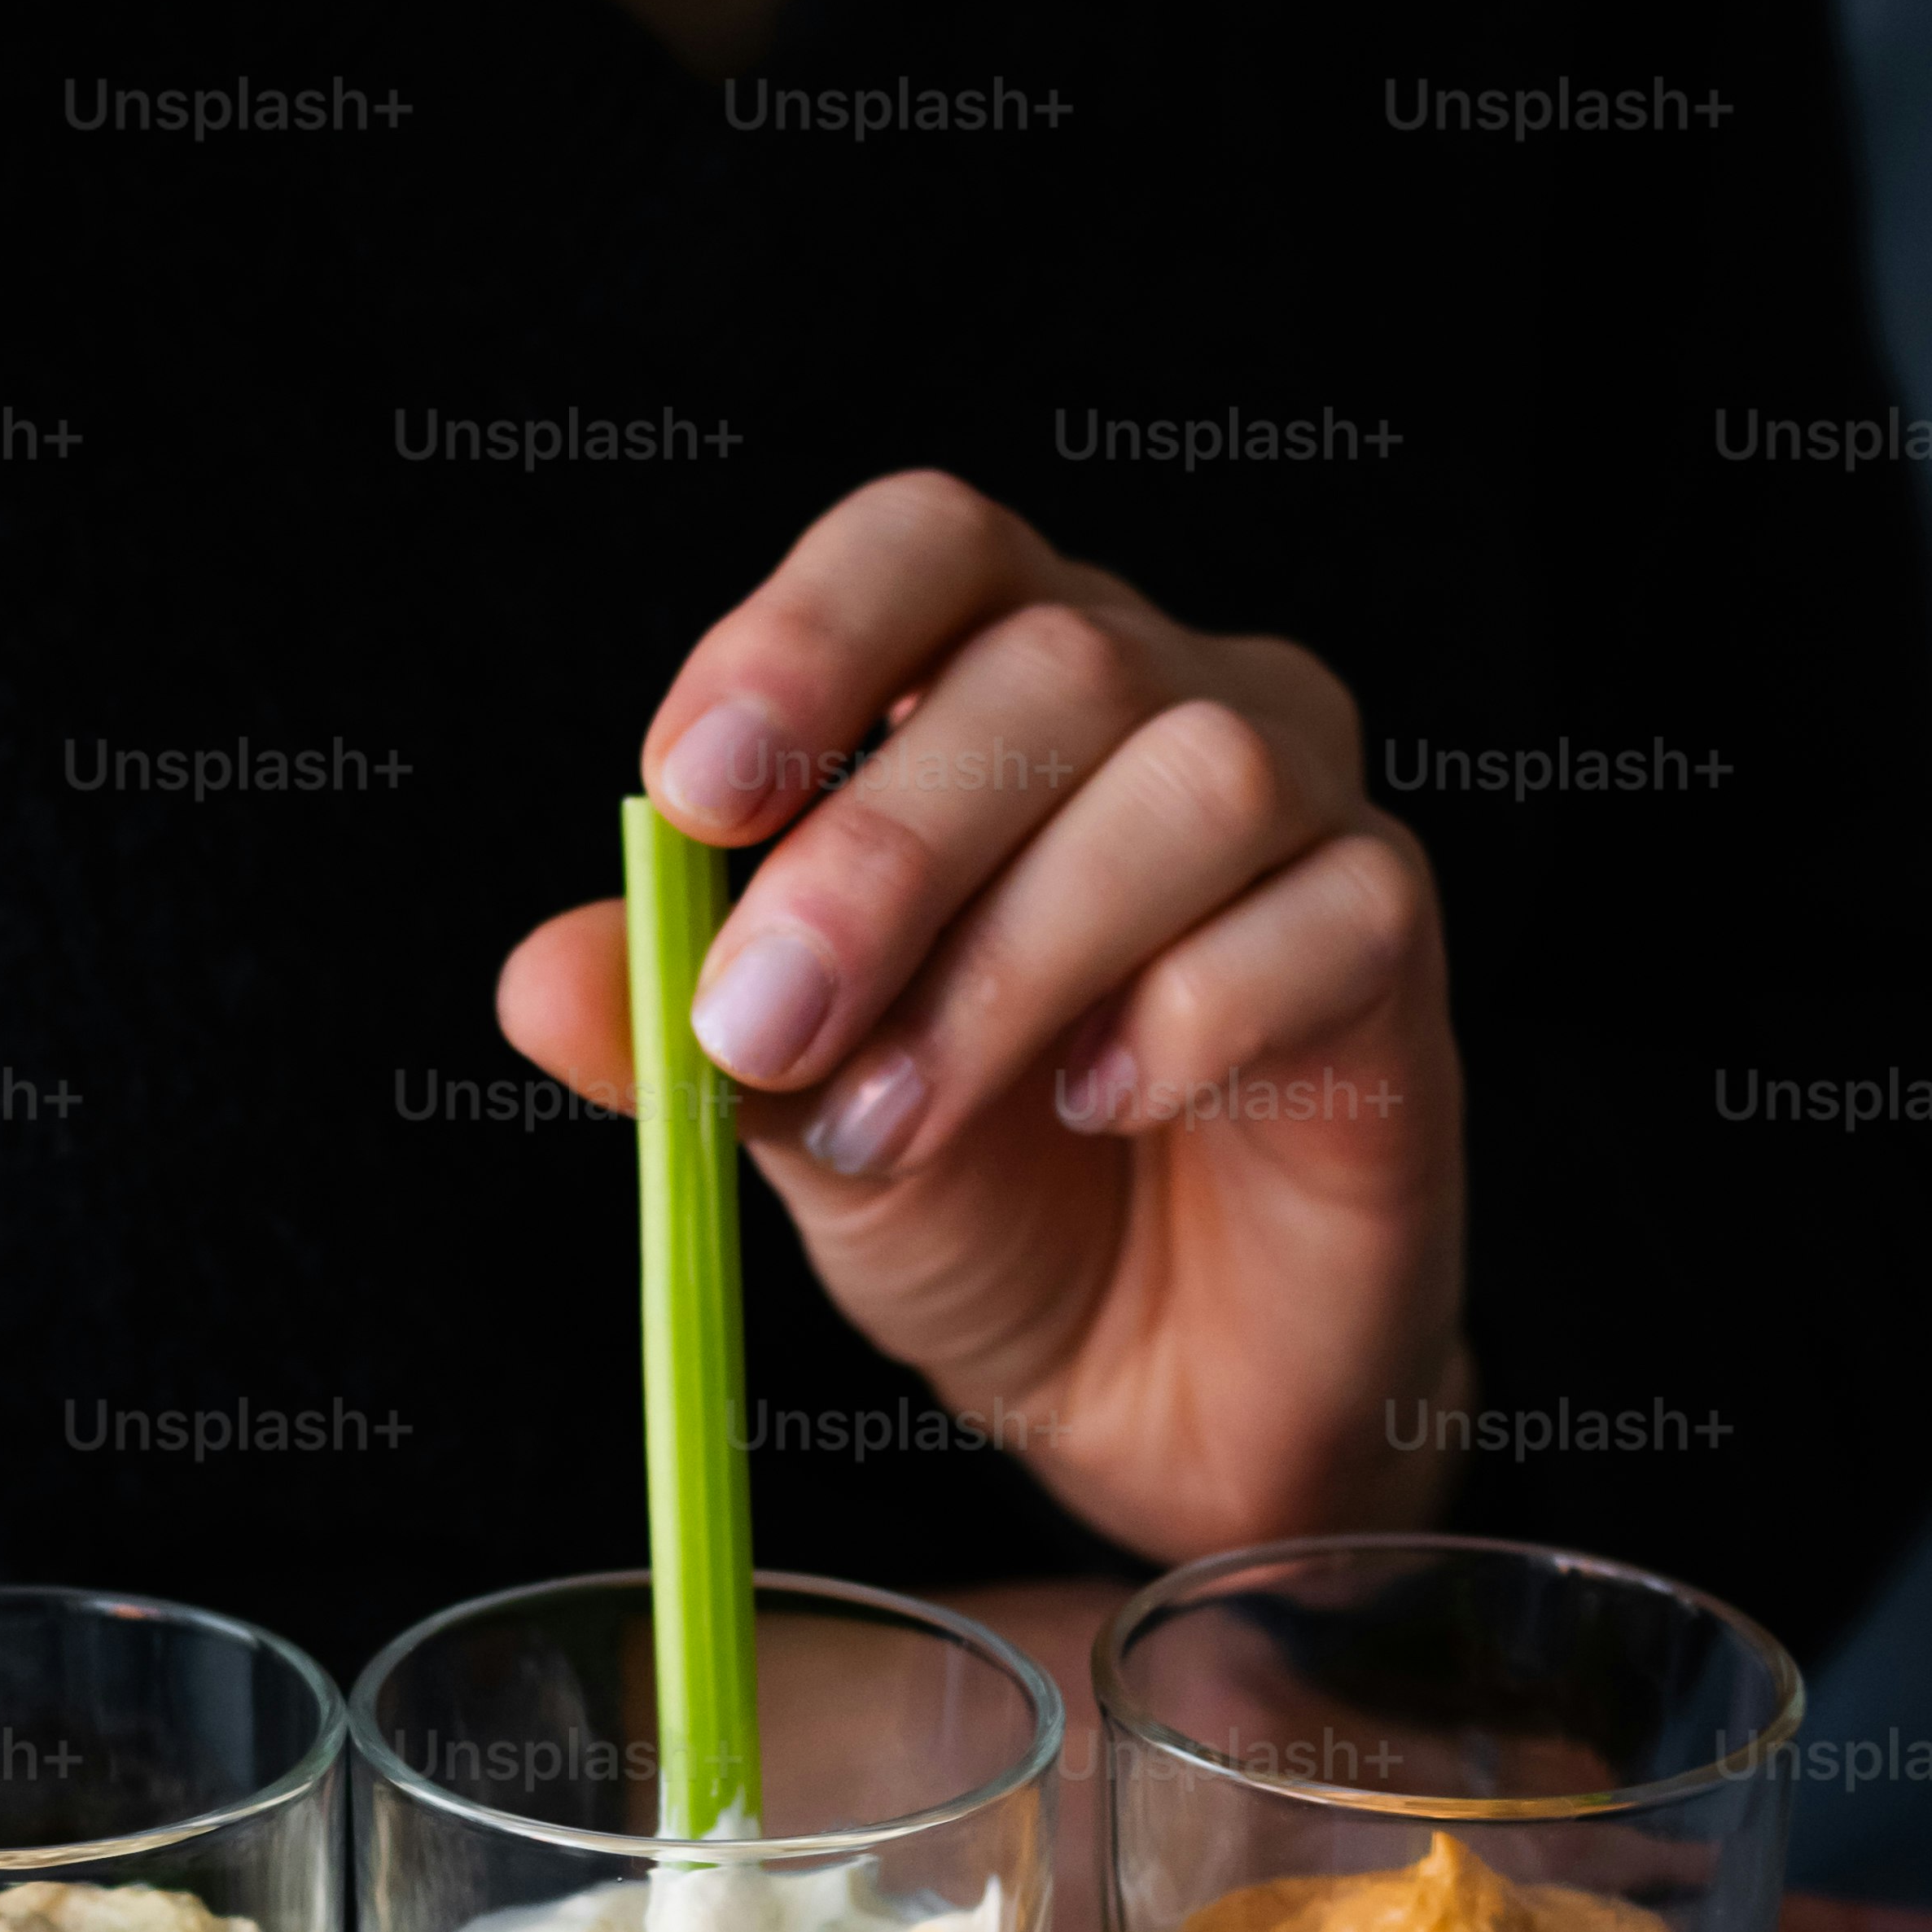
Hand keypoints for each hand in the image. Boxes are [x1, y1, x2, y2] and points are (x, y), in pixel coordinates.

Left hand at [498, 470, 1471, 1564]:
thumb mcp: (780, 1118)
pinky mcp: (1393, 947)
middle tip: (758, 1029)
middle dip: (878, 855)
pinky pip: (1325, 917)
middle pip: (1056, 661)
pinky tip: (1101, 1105)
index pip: (926, 546)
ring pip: (1197, 780)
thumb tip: (539, 979)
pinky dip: (1189, 1013)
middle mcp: (1165, 697)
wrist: (1141, 1384)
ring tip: (898, 1121)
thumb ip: (670, 1034)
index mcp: (994, 682)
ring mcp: (1302, 811)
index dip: (810, 637)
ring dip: (1014, 960)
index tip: (694, 792)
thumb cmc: (974, 1194)